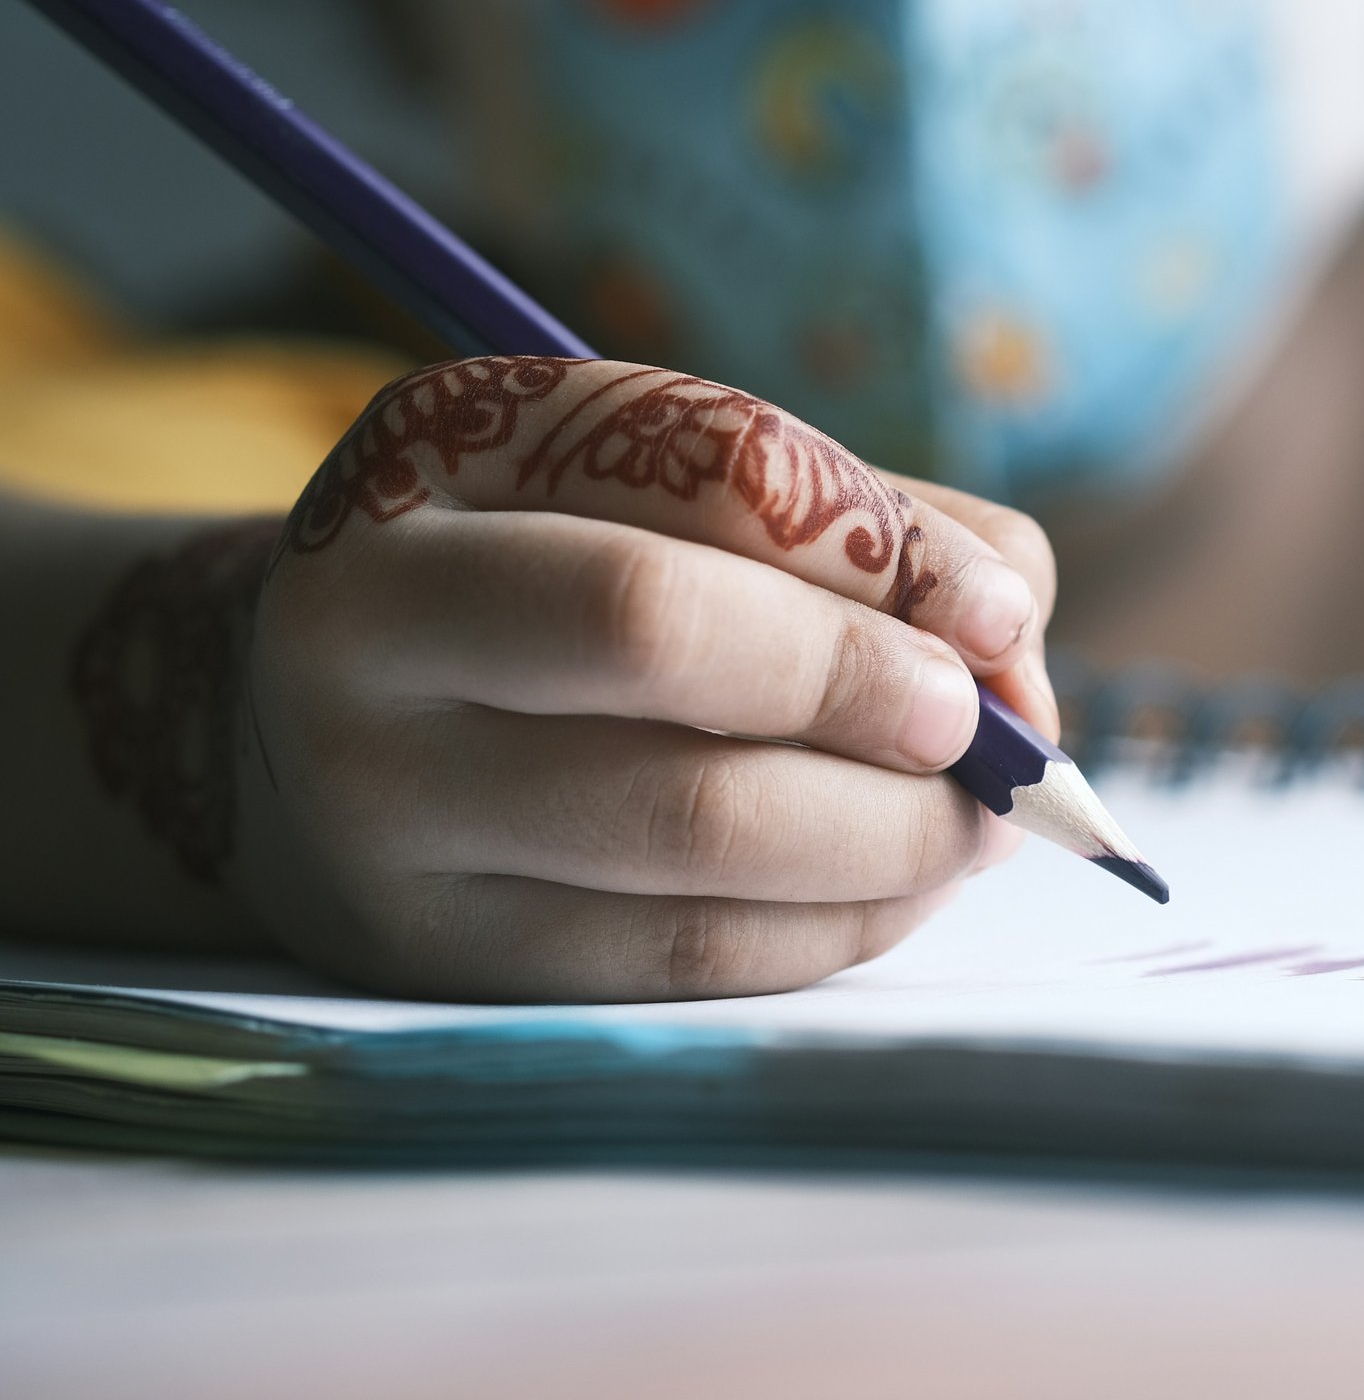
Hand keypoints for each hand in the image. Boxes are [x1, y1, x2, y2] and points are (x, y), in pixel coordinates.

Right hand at [221, 357, 1056, 999]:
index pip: (703, 465)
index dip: (890, 544)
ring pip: (692, 824)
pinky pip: (689, 953)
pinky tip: (897, 890)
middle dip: (873, 686)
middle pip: (660, 629)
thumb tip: (1014, 640)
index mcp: (441, 446)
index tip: (1001, 616)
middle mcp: (374, 616)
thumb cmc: (560, 586)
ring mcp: (390, 802)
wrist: (313, 739)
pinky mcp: (446, 952)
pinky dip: (841, 923)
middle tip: (983, 737)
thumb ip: (865, 524)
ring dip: (894, 833)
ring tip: (977, 824)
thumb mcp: (670, 496)